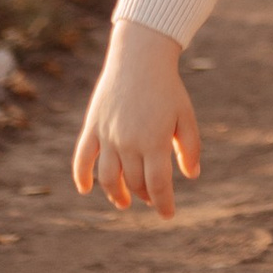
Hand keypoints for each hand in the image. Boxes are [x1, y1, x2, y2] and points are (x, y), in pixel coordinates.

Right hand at [72, 19, 201, 217]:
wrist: (139, 58)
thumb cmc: (167, 88)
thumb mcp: (186, 116)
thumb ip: (190, 147)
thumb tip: (191, 176)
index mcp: (155, 142)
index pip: (158, 185)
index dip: (163, 204)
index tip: (168, 215)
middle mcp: (129, 143)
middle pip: (134, 182)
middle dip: (144, 195)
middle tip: (151, 198)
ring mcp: (108, 136)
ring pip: (108, 177)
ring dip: (115, 194)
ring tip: (124, 202)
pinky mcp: (93, 127)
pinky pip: (82, 158)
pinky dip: (81, 176)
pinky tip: (86, 189)